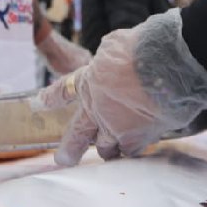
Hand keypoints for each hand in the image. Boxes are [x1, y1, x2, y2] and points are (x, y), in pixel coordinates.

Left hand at [33, 9, 206, 165]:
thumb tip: (108, 63)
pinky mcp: (142, 137)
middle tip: (63, 160)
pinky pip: (134, 150)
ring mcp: (119, 128)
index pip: (63, 91)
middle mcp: (98, 110)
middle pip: (78, 137)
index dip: (50, 98)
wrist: (167, 65)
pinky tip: (139, 143)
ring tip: (110, 151)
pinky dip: (135, 147)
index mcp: (88, 83)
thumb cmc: (140, 49)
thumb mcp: (114, 46)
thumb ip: (106, 61)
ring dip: (108, 148)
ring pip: (108, 149)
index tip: (39, 103)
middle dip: (69, 150)